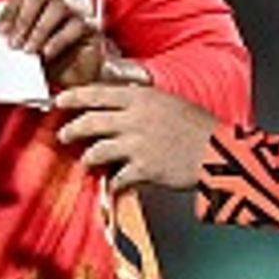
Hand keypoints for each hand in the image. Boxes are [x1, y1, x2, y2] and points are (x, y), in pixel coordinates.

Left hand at [0, 0, 104, 89]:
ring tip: (29, 50)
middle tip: (14, 43)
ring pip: (57, 7)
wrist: (74, 79)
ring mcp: (76, 11)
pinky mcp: (90, 26)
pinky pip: (75, 26)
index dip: (10, 9)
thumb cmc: (49, 60)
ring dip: (39, 29)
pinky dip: (57, 39)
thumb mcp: (27, 48)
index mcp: (39, 1)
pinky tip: (47, 53)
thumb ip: (15, 37)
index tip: (1, 31)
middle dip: (23, 19)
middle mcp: (57, 1)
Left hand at [53, 84, 217, 190]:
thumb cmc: (199, 127)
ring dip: (88, 158)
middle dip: (71, 130)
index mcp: (143, 98)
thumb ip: (144, 102)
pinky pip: (117, 178)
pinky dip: (113, 183)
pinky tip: (114, 185)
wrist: (219, 152)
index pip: (98, 93)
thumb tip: (123, 100)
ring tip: (86, 160)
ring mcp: (138, 145)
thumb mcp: (170, 102)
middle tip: (63, 134)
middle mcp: (136, 119)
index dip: (74, 97)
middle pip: (90, 122)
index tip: (59, 101)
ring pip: (97, 151)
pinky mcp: (143, 169)